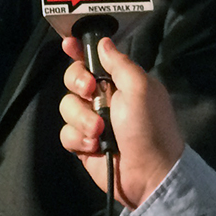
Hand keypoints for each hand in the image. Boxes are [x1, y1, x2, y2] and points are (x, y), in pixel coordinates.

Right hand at [58, 36, 184, 209]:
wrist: (149, 173)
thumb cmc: (149, 127)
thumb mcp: (140, 88)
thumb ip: (120, 63)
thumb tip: (103, 42)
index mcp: (120, 82)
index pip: (95, 59)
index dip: (79, 51)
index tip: (68, 44)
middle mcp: (104, 98)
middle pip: (73, 79)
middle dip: (77, 83)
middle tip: (90, 91)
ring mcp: (92, 121)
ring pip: (67, 106)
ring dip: (82, 118)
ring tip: (99, 131)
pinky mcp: (83, 144)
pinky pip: (66, 133)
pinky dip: (78, 139)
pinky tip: (94, 146)